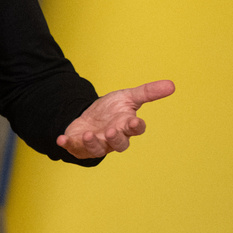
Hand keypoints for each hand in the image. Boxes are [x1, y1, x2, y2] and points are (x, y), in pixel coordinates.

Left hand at [57, 79, 174, 158]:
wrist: (89, 118)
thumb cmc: (111, 111)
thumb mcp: (127, 97)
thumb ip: (148, 92)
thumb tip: (172, 84)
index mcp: (126, 126)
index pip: (135, 129)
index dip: (135, 126)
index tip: (133, 121)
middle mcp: (113, 138)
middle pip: (119, 144)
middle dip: (115, 138)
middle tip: (111, 130)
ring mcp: (97, 144)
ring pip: (98, 148)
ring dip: (93, 143)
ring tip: (89, 134)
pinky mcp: (79, 146)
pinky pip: (74, 147)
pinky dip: (68, 144)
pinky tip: (61, 139)